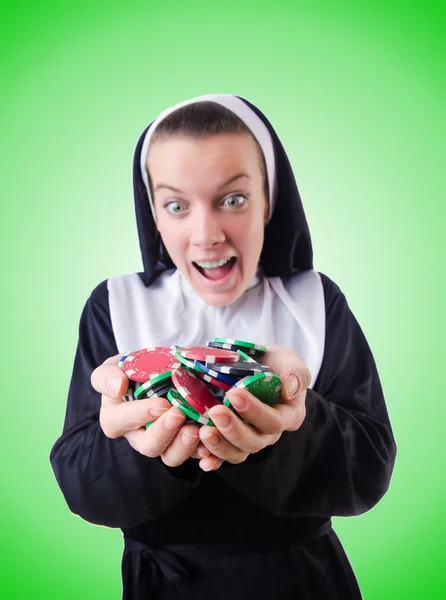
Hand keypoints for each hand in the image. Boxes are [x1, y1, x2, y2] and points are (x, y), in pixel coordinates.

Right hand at [91, 354, 223, 467]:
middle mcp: (138, 435)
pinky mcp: (183, 443)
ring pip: (171, 456)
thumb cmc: (130, 370)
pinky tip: (212, 446)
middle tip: (179, 415)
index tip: (160, 404)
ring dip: (185, 447)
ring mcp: (163, 442)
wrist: (156, 371)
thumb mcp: (113, 367)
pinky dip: (204, 453)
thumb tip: (118, 387)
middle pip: (148, 446)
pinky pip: (194, 455)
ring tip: (198, 431)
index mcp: (116, 419)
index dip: (140, 415)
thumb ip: (107, 376)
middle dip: (165, 433)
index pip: (121, 422)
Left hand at [196, 344, 311, 469]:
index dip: (255, 412)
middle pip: (254, 441)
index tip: (234, 394)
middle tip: (215, 412)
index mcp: (287, 415)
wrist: (256, 366)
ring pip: (237, 452)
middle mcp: (268, 432)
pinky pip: (221, 455)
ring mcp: (249, 438)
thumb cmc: (275, 364)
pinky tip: (200, 454)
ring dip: (219, 446)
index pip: (274, 421)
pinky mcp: (230, 441)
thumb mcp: (288, 360)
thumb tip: (290, 389)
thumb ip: (295, 372)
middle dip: (233, 429)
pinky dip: (211, 457)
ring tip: (203, 431)